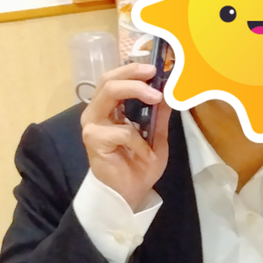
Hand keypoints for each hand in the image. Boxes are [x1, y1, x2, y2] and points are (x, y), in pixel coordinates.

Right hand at [80, 63, 171, 210]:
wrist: (130, 195)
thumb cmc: (140, 165)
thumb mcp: (157, 137)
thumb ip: (159, 114)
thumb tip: (170, 90)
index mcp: (109, 108)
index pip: (115, 78)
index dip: (133, 69)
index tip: (156, 67)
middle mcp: (96, 112)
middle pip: (109, 80)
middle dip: (133, 74)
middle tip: (154, 74)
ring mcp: (92, 125)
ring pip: (110, 94)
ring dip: (136, 93)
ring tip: (157, 99)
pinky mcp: (93, 140)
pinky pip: (121, 131)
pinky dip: (139, 141)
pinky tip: (145, 154)